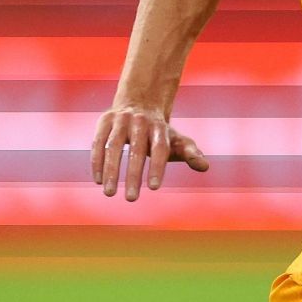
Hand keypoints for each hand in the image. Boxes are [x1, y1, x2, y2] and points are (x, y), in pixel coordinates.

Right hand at [89, 104, 208, 200]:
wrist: (139, 102)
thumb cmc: (160, 132)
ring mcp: (120, 120)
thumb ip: (190, 153)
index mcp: (160, 128)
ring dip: (111, 171)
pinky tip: (98, 180)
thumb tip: (205, 167)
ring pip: (113, 146)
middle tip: (132, 199)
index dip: (158, 167)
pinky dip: (97, 161)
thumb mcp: (177, 140)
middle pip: (137, 150)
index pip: (160, 149)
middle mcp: (139, 122)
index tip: (155, 188)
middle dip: (134, 175)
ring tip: (109, 193)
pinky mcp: (104, 121)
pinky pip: (98, 143)